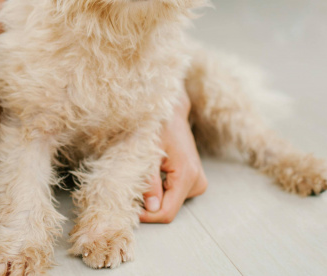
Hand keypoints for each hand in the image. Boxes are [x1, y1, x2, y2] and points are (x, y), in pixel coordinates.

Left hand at [140, 93, 207, 223]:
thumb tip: (151, 208)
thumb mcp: (146, 152)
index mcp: (187, 175)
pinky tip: (154, 172)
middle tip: (133, 185)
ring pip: (170, 203)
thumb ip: (149, 182)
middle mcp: (197, 181)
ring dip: (154, 195)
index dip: (147, 216)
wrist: (171, 111)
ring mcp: (197, 181)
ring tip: (145, 172)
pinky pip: (173, 195)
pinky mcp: (194, 179)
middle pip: (169, 209)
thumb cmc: (156, 125)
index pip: (167, 213)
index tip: (129, 208)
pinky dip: (160, 189)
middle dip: (149, 204)